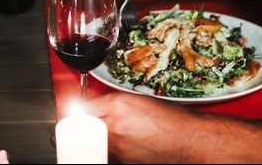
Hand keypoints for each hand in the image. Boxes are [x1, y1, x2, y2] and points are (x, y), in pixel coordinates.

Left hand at [82, 92, 212, 162]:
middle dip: (80, 130)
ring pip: (95, 144)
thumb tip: (94, 108)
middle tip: (79, 132)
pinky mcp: (124, 162)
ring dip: (96, 142)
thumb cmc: (171, 120)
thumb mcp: (140, 102)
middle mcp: (114, 124)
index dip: (74, 113)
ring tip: (110, 140)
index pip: (81, 107)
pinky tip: (123, 149)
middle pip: (82, 127)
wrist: (190, 141)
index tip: (71, 116)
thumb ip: (115, 105)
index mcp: (117, 104)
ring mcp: (118, 146)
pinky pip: (109, 156)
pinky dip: (111, 153)